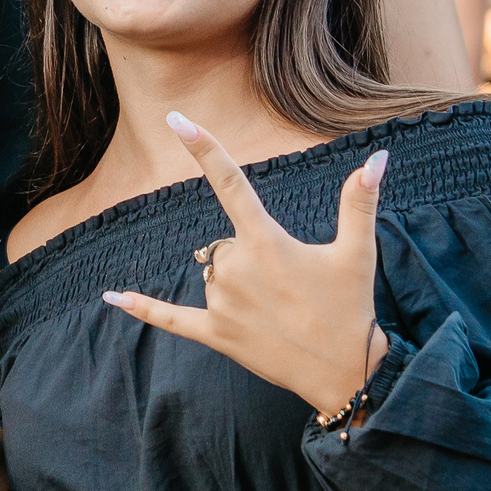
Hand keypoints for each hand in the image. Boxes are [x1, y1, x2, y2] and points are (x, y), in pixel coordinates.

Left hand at [100, 112, 388, 415]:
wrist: (345, 373)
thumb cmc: (352, 308)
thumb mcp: (358, 253)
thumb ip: (359, 202)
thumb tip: (379, 157)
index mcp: (267, 242)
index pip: (230, 182)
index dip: (203, 147)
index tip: (175, 118)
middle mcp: (236, 268)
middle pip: (227, 241)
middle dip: (254, 256)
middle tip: (292, 287)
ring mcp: (221, 302)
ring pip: (215, 273)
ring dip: (240, 285)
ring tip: (279, 311)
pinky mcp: (214, 334)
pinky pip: (171, 319)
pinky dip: (144, 309)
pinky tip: (111, 297)